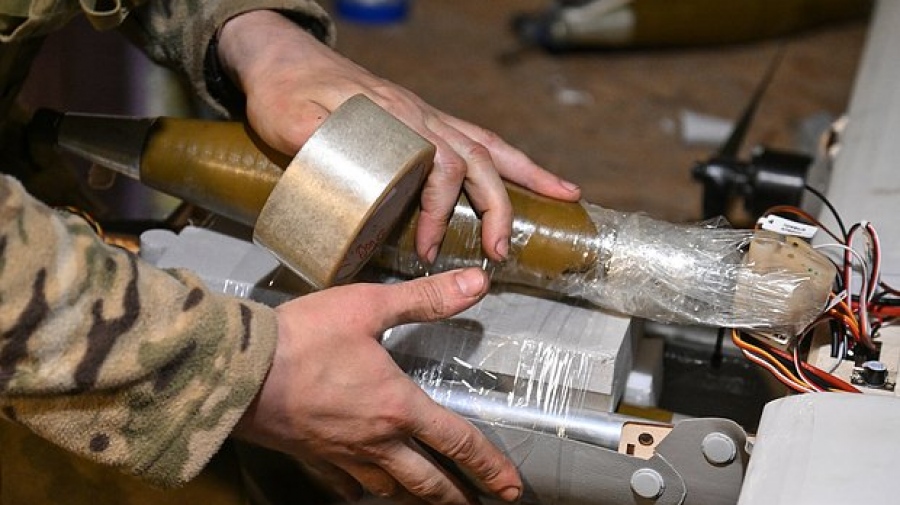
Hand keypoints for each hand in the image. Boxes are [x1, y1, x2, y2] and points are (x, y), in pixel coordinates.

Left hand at [217, 10, 580, 263]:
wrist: (284, 58)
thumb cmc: (283, 91)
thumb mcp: (284, 117)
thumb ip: (306, 137)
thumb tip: (329, 166)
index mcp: (393, 116)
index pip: (438, 164)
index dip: (441, 209)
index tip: (429, 247)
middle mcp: (419, 114)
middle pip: (476, 158)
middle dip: (496, 207)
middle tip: (497, 251)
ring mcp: (426, 115)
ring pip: (488, 144)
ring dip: (526, 175)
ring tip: (564, 197)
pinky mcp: (425, 120)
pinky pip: (479, 137)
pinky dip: (512, 158)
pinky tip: (534, 174)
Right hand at [234, 268, 522, 504]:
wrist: (237, 370)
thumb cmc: (301, 337)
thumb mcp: (369, 306)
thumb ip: (426, 298)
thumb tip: (476, 283)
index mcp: (396, 406)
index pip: (457, 441)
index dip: (489, 465)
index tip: (509, 486)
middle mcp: (375, 440)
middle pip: (428, 482)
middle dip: (458, 495)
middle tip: (481, 504)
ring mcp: (342, 455)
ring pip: (390, 489)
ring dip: (417, 496)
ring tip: (431, 499)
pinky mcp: (312, 457)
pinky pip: (347, 485)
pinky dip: (364, 490)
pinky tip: (365, 489)